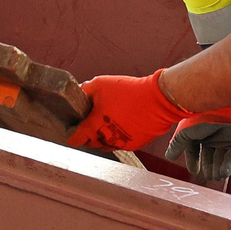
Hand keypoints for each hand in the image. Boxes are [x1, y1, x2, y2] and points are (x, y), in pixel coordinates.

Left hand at [66, 69, 193, 150]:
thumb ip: (84, 90)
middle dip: (89, 132)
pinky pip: (121, 143)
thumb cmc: (128, 92)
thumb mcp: (100, 84)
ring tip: (110, 119)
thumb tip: (78, 93)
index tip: (74, 127)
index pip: (74, 139)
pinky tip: (124, 122)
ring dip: (104, 135)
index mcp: (93, 126)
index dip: (72, 133)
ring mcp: (120, 144)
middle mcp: (105, 139)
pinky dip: (119, 135)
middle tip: (94, 118)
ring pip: (105, 144)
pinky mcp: (134, 145)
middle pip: (90, 142)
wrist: (158, 100)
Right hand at [165, 107, 230, 184]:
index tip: (194, 171)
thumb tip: (168, 157)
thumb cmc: (199, 118)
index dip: (193, 161)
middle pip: (210, 156)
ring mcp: (225, 139)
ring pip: (222, 158)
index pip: (194, 150)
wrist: (219, 108)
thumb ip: (177, 146)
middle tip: (208, 178)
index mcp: (198, 133)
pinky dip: (230, 165)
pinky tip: (225, 172)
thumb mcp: (184, 133)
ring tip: (217, 177)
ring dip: (219, 169)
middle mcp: (212, 136)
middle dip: (209, 168)